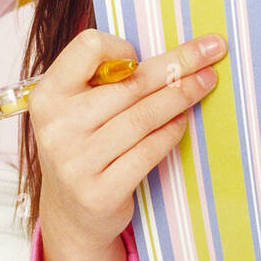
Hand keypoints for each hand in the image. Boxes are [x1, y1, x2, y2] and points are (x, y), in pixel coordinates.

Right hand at [29, 27, 226, 257]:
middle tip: (212, 50)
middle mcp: (57, 126)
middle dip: (178, 64)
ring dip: (182, 95)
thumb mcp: (77, 109)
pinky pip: (149, 151)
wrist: (71, 214)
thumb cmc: (84, 146)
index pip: (88, 48)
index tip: (141, 56)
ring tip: (207, 81)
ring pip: (144, 116)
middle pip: (131, 83)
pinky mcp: (100, 191)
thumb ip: (105, 80)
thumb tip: (170, 51)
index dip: (120, 47)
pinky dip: (171, 131)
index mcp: (49, 94)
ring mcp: (76, 162)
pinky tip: (183, 120)